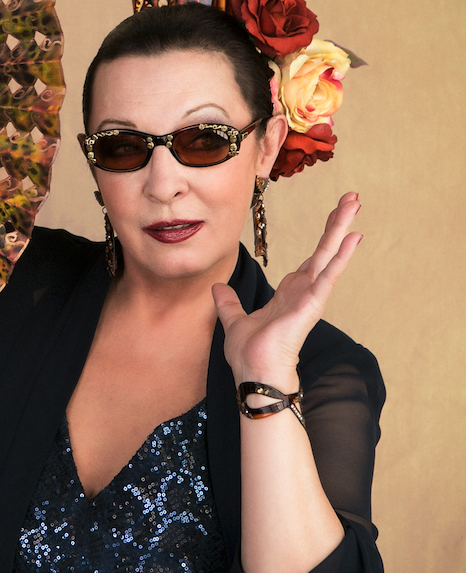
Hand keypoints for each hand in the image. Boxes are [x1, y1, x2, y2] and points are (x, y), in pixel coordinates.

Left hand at [212, 192, 361, 385]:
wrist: (253, 373)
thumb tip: (217, 288)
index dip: (323, 238)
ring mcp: (310, 296)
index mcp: (289, 293)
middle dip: (337, 224)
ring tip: (355, 205)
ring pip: (329, 256)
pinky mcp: (311, 305)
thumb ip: (228, 304)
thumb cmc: (249, 355)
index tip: (335, 217)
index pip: (310, 259)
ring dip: (342, 230)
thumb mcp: (233, 321)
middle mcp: (304, 291)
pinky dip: (341, 257)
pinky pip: (328, 276)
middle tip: (353, 199)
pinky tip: (353, 239)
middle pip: (324, 250)